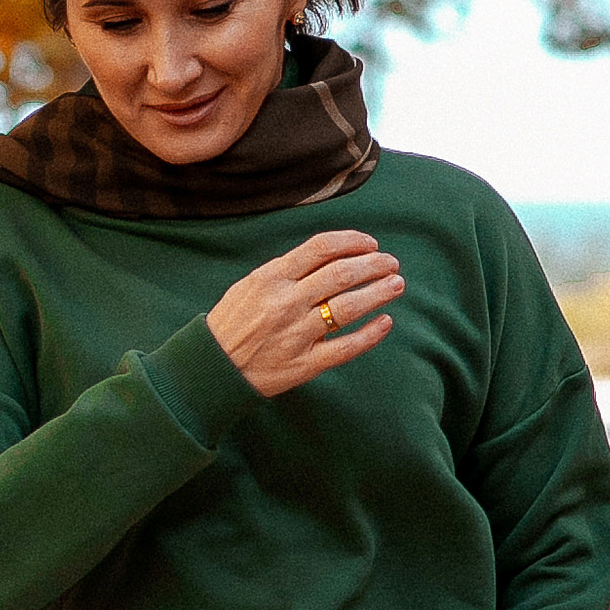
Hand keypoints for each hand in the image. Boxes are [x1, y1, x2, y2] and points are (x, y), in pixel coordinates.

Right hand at [206, 228, 401, 399]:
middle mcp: (287, 302)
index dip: (352, 242)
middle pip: (342, 275)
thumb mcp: (251, 284)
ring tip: (396, 285)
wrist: (213, 367)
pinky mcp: (306, 363)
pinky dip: (370, 334)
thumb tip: (332, 256)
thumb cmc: (233, 322)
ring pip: (349, 307)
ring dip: (378, 293)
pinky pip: (346, 347)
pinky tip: (386, 322)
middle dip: (374, 265)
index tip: (371, 244)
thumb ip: (288, 271)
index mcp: (272, 277)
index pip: (321, 248)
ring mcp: (298, 334)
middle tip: (392, 264)